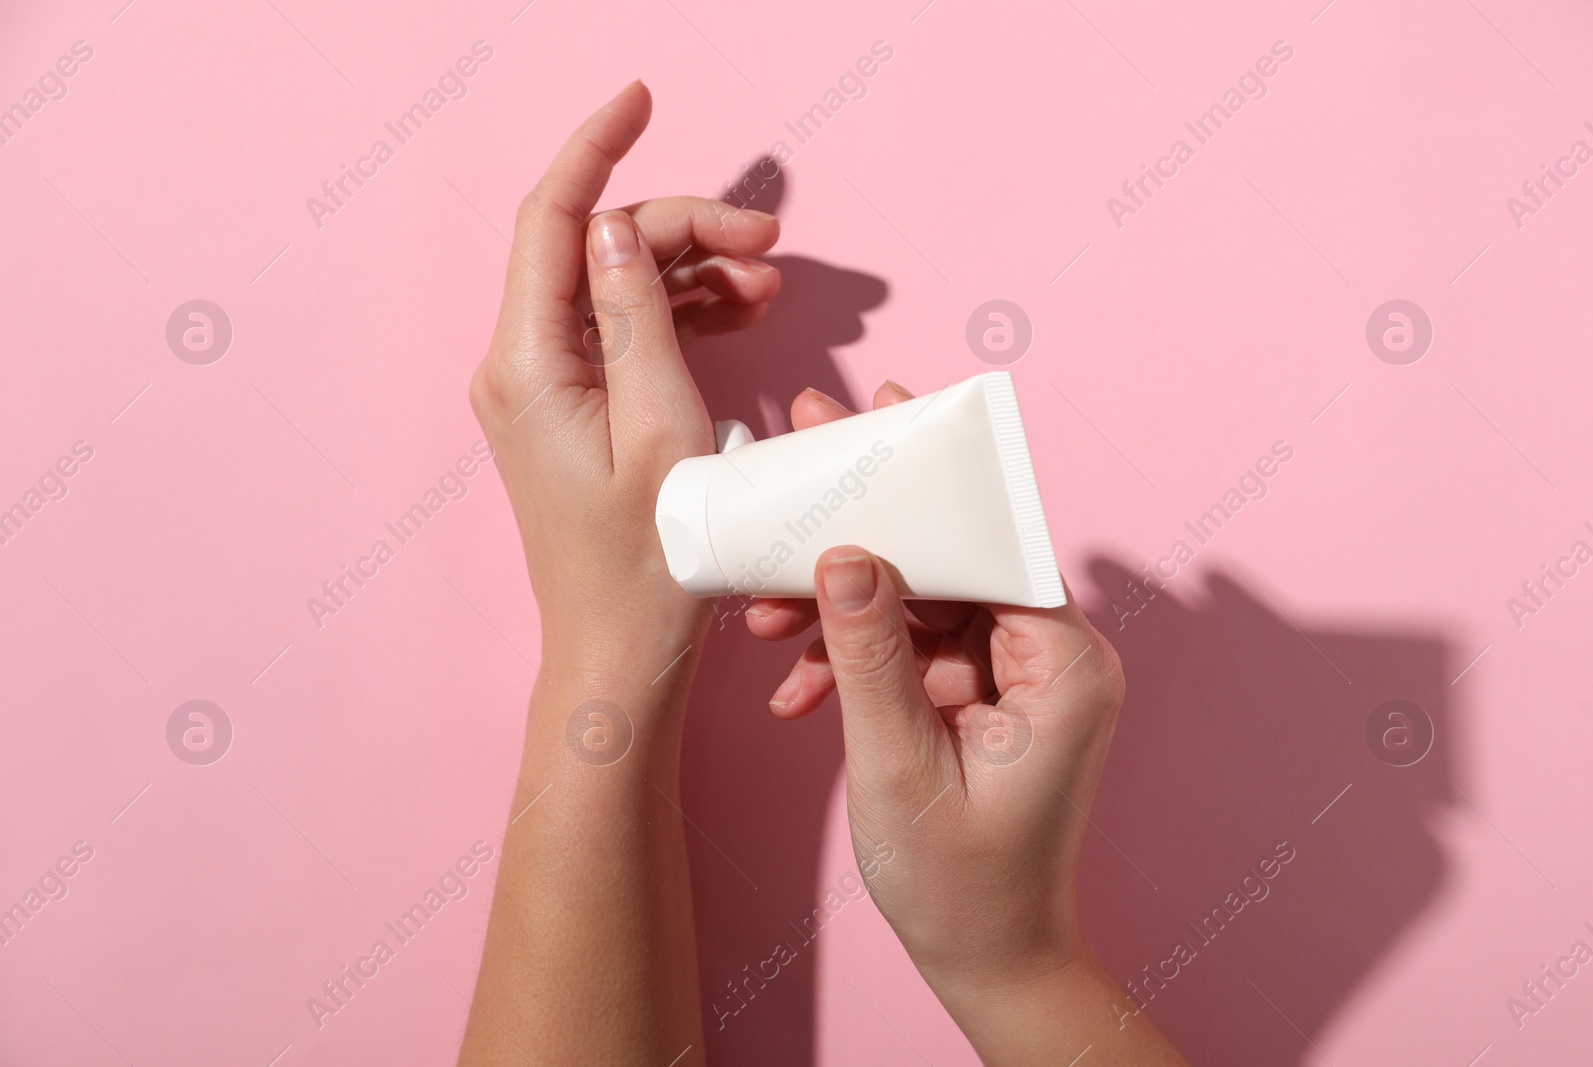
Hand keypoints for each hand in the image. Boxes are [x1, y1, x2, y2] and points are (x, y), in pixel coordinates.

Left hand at [469, 80, 781, 672]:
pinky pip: (621, 333)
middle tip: (769, 244)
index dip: (596, 146)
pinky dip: (678, 316)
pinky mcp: (570, 409)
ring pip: (615, 288)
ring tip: (770, 288)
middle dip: (683, 230)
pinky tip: (739, 317)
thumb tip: (619, 225)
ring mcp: (542, 388)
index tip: (640, 96)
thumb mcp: (664, 429)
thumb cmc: (650, 563)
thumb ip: (639, 316)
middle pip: (597, 249)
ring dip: (690, 274)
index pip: (553, 219)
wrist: (620, 653)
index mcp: (528, 363)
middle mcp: (520, 365)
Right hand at [746, 385, 1183, 1061]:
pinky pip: (914, 649)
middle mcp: (1055, 658)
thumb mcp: (899, 765)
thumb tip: (845, 552)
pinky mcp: (986, 696)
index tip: (870, 419)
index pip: (992, 540)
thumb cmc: (962, 885)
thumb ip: (870, 654)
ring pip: (922, 601)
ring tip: (763, 617)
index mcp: (1065, 666)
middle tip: (798, 474)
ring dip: (841, 610)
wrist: (990, 959)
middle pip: (952, 558)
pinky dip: (855, 661)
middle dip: (864, 535)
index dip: (925, 480)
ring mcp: (1020, 676)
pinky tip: (795, 691)